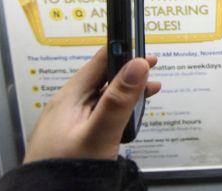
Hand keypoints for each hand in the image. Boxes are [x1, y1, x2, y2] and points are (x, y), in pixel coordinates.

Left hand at [23, 47, 160, 162]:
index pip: (99, 62)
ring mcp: (69, 120)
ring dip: (125, 91)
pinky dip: (116, 108)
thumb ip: (119, 100)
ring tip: (148, 92)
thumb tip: (138, 65)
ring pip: (101, 96)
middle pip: (102, 78)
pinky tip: (126, 116)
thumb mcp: (99, 133)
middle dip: (129, 72)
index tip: (147, 53)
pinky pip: (97, 112)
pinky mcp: (72, 134)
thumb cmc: (68, 169)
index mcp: (70, 97)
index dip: (124, 53)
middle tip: (153, 70)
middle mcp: (67, 104)